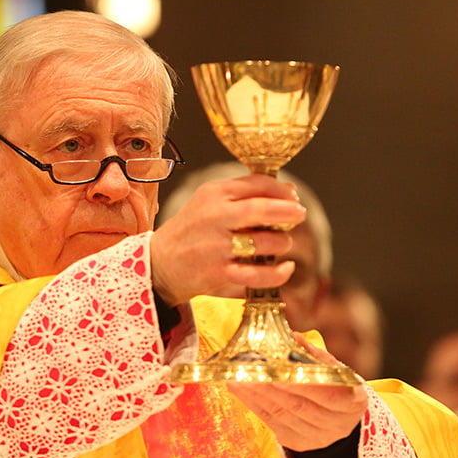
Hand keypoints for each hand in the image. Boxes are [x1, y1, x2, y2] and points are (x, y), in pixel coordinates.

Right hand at [150, 174, 306, 304]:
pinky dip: (279, 272)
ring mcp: (216, 246)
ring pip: (265, 242)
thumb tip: (288, 191)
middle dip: (289, 211)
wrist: (158, 264)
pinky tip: (285, 267)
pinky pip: (259, 274)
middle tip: (300, 215)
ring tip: (281, 244)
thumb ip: (243, 194)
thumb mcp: (208, 203)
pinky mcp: (219, 273)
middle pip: (262, 209)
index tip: (293, 197)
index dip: (282, 190)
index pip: (257, 184)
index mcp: (212, 193)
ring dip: (282, 243)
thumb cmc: (190, 232)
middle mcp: (214, 216)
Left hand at [227, 334, 367, 451]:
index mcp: (353, 403)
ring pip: (282, 415)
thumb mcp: (336, 370)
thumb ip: (316, 355)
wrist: (338, 419)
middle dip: (272, 388)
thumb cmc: (337, 387)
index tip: (281, 371)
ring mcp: (316, 437)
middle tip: (249, 371)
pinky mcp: (297, 442)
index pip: (328, 395)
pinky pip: (271, 422)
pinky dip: (253, 404)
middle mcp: (337, 424)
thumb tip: (294, 336)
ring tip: (237, 378)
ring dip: (257, 395)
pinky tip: (239, 389)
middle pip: (300, 407)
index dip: (304, 385)